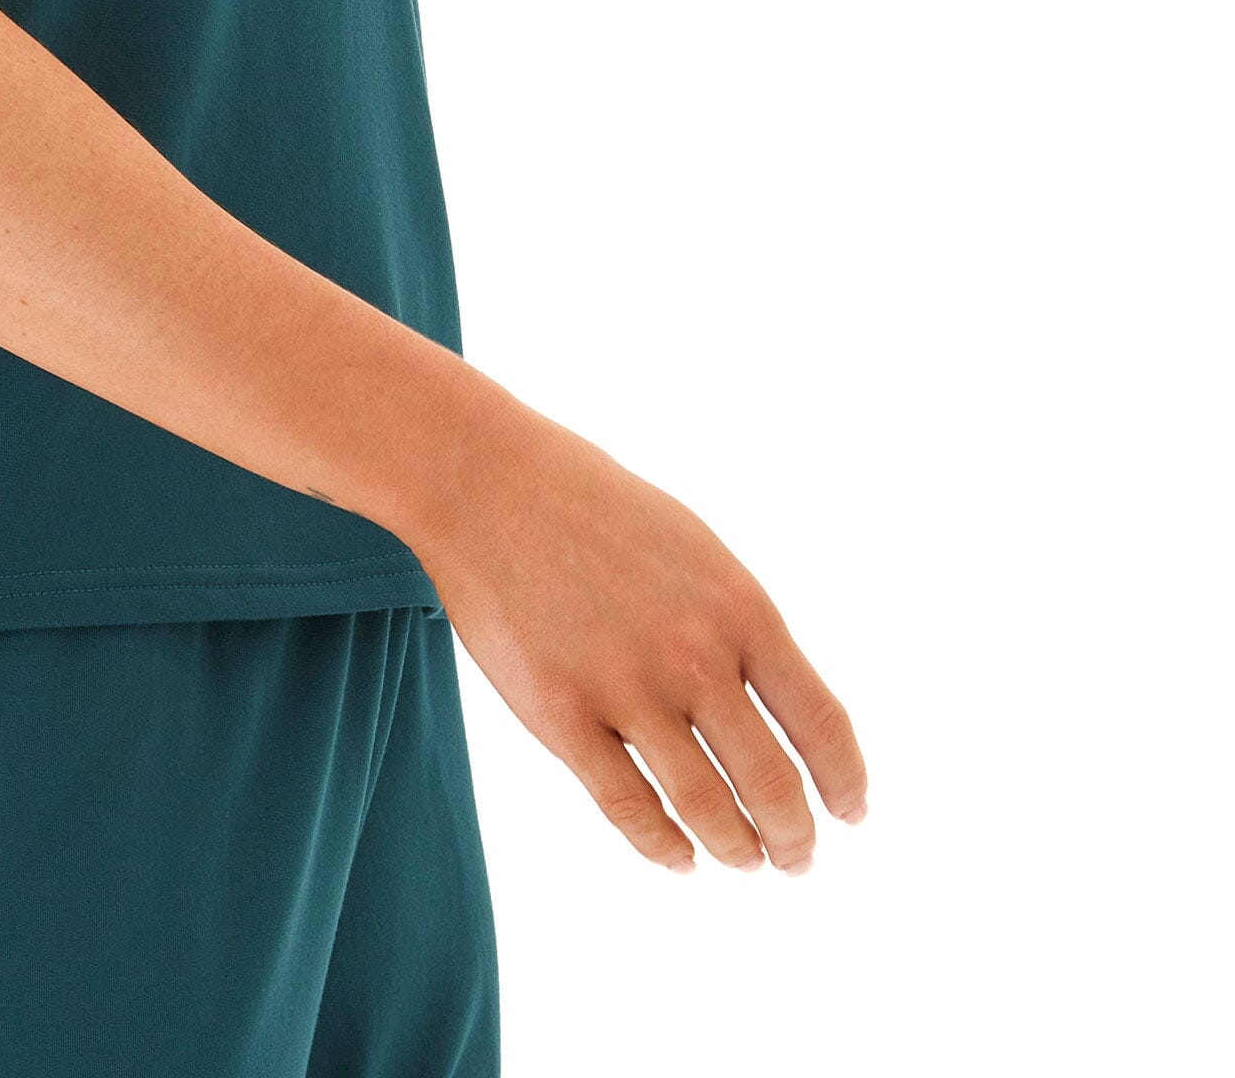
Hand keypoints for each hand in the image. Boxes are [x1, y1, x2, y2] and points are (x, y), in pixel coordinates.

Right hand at [407, 370, 868, 873]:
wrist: (490, 482)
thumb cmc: (596, 511)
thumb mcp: (695, 550)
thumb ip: (740, 626)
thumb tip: (781, 710)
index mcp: (738, 608)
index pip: (821, 724)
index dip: (844, 782)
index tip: (850, 812)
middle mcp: (693, 655)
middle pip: (772, 784)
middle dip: (794, 838)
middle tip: (796, 858)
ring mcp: (625, 687)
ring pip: (706, 810)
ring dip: (736, 849)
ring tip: (743, 858)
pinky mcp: (560, 715)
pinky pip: (628, 809)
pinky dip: (663, 847)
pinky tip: (678, 857)